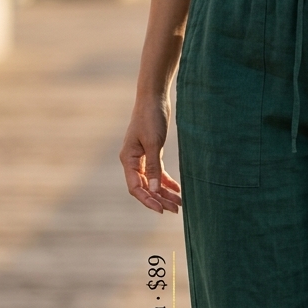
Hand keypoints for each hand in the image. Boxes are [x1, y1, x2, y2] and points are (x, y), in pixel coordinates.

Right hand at [120, 96, 181, 213]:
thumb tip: (154, 189)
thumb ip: (154, 167)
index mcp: (128, 159)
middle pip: (145, 187)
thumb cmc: (151, 118)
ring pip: (152, 181)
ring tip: (179, 203)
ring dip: (164, 193)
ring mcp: (141, 158)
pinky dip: (166, 181)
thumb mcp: (153, 143)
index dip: (148, 200)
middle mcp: (132, 161)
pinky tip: (177, 190)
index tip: (162, 209)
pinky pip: (158, 172)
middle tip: (176, 209)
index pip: (136, 187)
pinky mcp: (151, 152)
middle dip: (159, 199)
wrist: (153, 98)